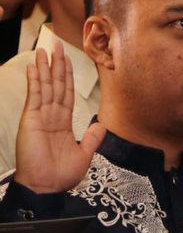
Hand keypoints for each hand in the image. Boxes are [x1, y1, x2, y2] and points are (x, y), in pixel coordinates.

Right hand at [14, 43, 104, 192]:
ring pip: (45, 87)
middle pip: (56, 85)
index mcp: (64, 123)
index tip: (68, 60)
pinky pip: (34, 96)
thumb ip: (92, 138)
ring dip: (45, 68)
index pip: (67, 94)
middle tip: (58, 45)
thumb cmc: (62, 175)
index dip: (68, 77)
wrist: (46, 187)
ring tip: (45, 49)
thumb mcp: (84, 154)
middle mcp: (51, 116)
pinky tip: (35, 67)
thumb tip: (101, 124)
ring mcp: (40, 116)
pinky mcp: (30, 119)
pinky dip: (35, 81)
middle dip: (58, 65)